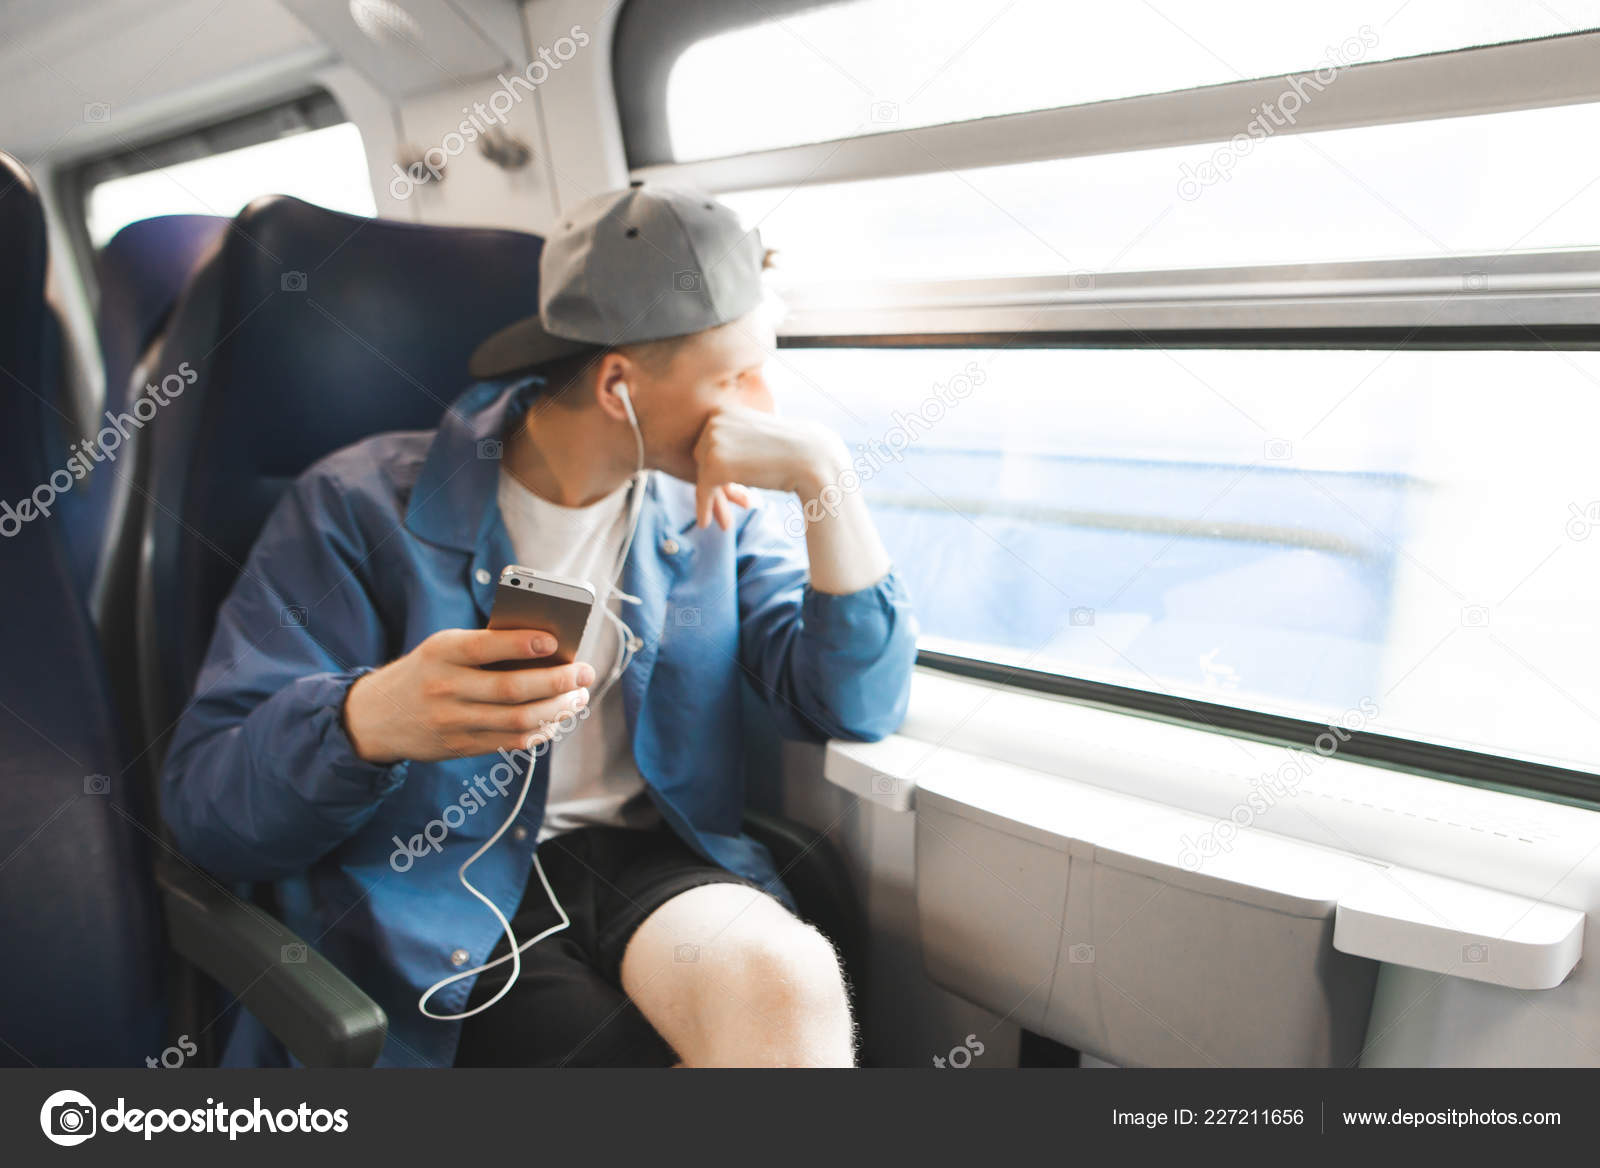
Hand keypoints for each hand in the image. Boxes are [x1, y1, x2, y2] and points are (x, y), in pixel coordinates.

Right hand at [342, 628, 594, 764]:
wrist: (378, 716)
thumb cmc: (426, 671)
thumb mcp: (443, 648)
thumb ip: (486, 647)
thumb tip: (547, 649)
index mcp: (441, 653)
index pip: (486, 646)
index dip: (523, 643)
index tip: (555, 641)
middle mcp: (445, 688)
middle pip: (512, 689)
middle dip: (556, 682)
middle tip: (583, 674)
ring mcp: (453, 722)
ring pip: (517, 720)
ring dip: (556, 709)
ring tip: (576, 697)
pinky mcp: (460, 746)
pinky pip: (509, 741)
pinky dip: (539, 731)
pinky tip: (555, 720)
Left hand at [691, 405, 847, 529]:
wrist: (812, 457)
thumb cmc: (791, 451)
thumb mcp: (756, 439)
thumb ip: (734, 444)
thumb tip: (709, 464)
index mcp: (723, 410)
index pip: (710, 444)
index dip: (722, 469)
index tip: (736, 491)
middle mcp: (714, 421)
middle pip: (702, 459)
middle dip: (717, 484)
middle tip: (739, 504)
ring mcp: (712, 441)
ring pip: (703, 476)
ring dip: (717, 499)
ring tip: (727, 522)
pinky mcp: (714, 465)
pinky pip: (703, 491)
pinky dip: (705, 508)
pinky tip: (707, 523)